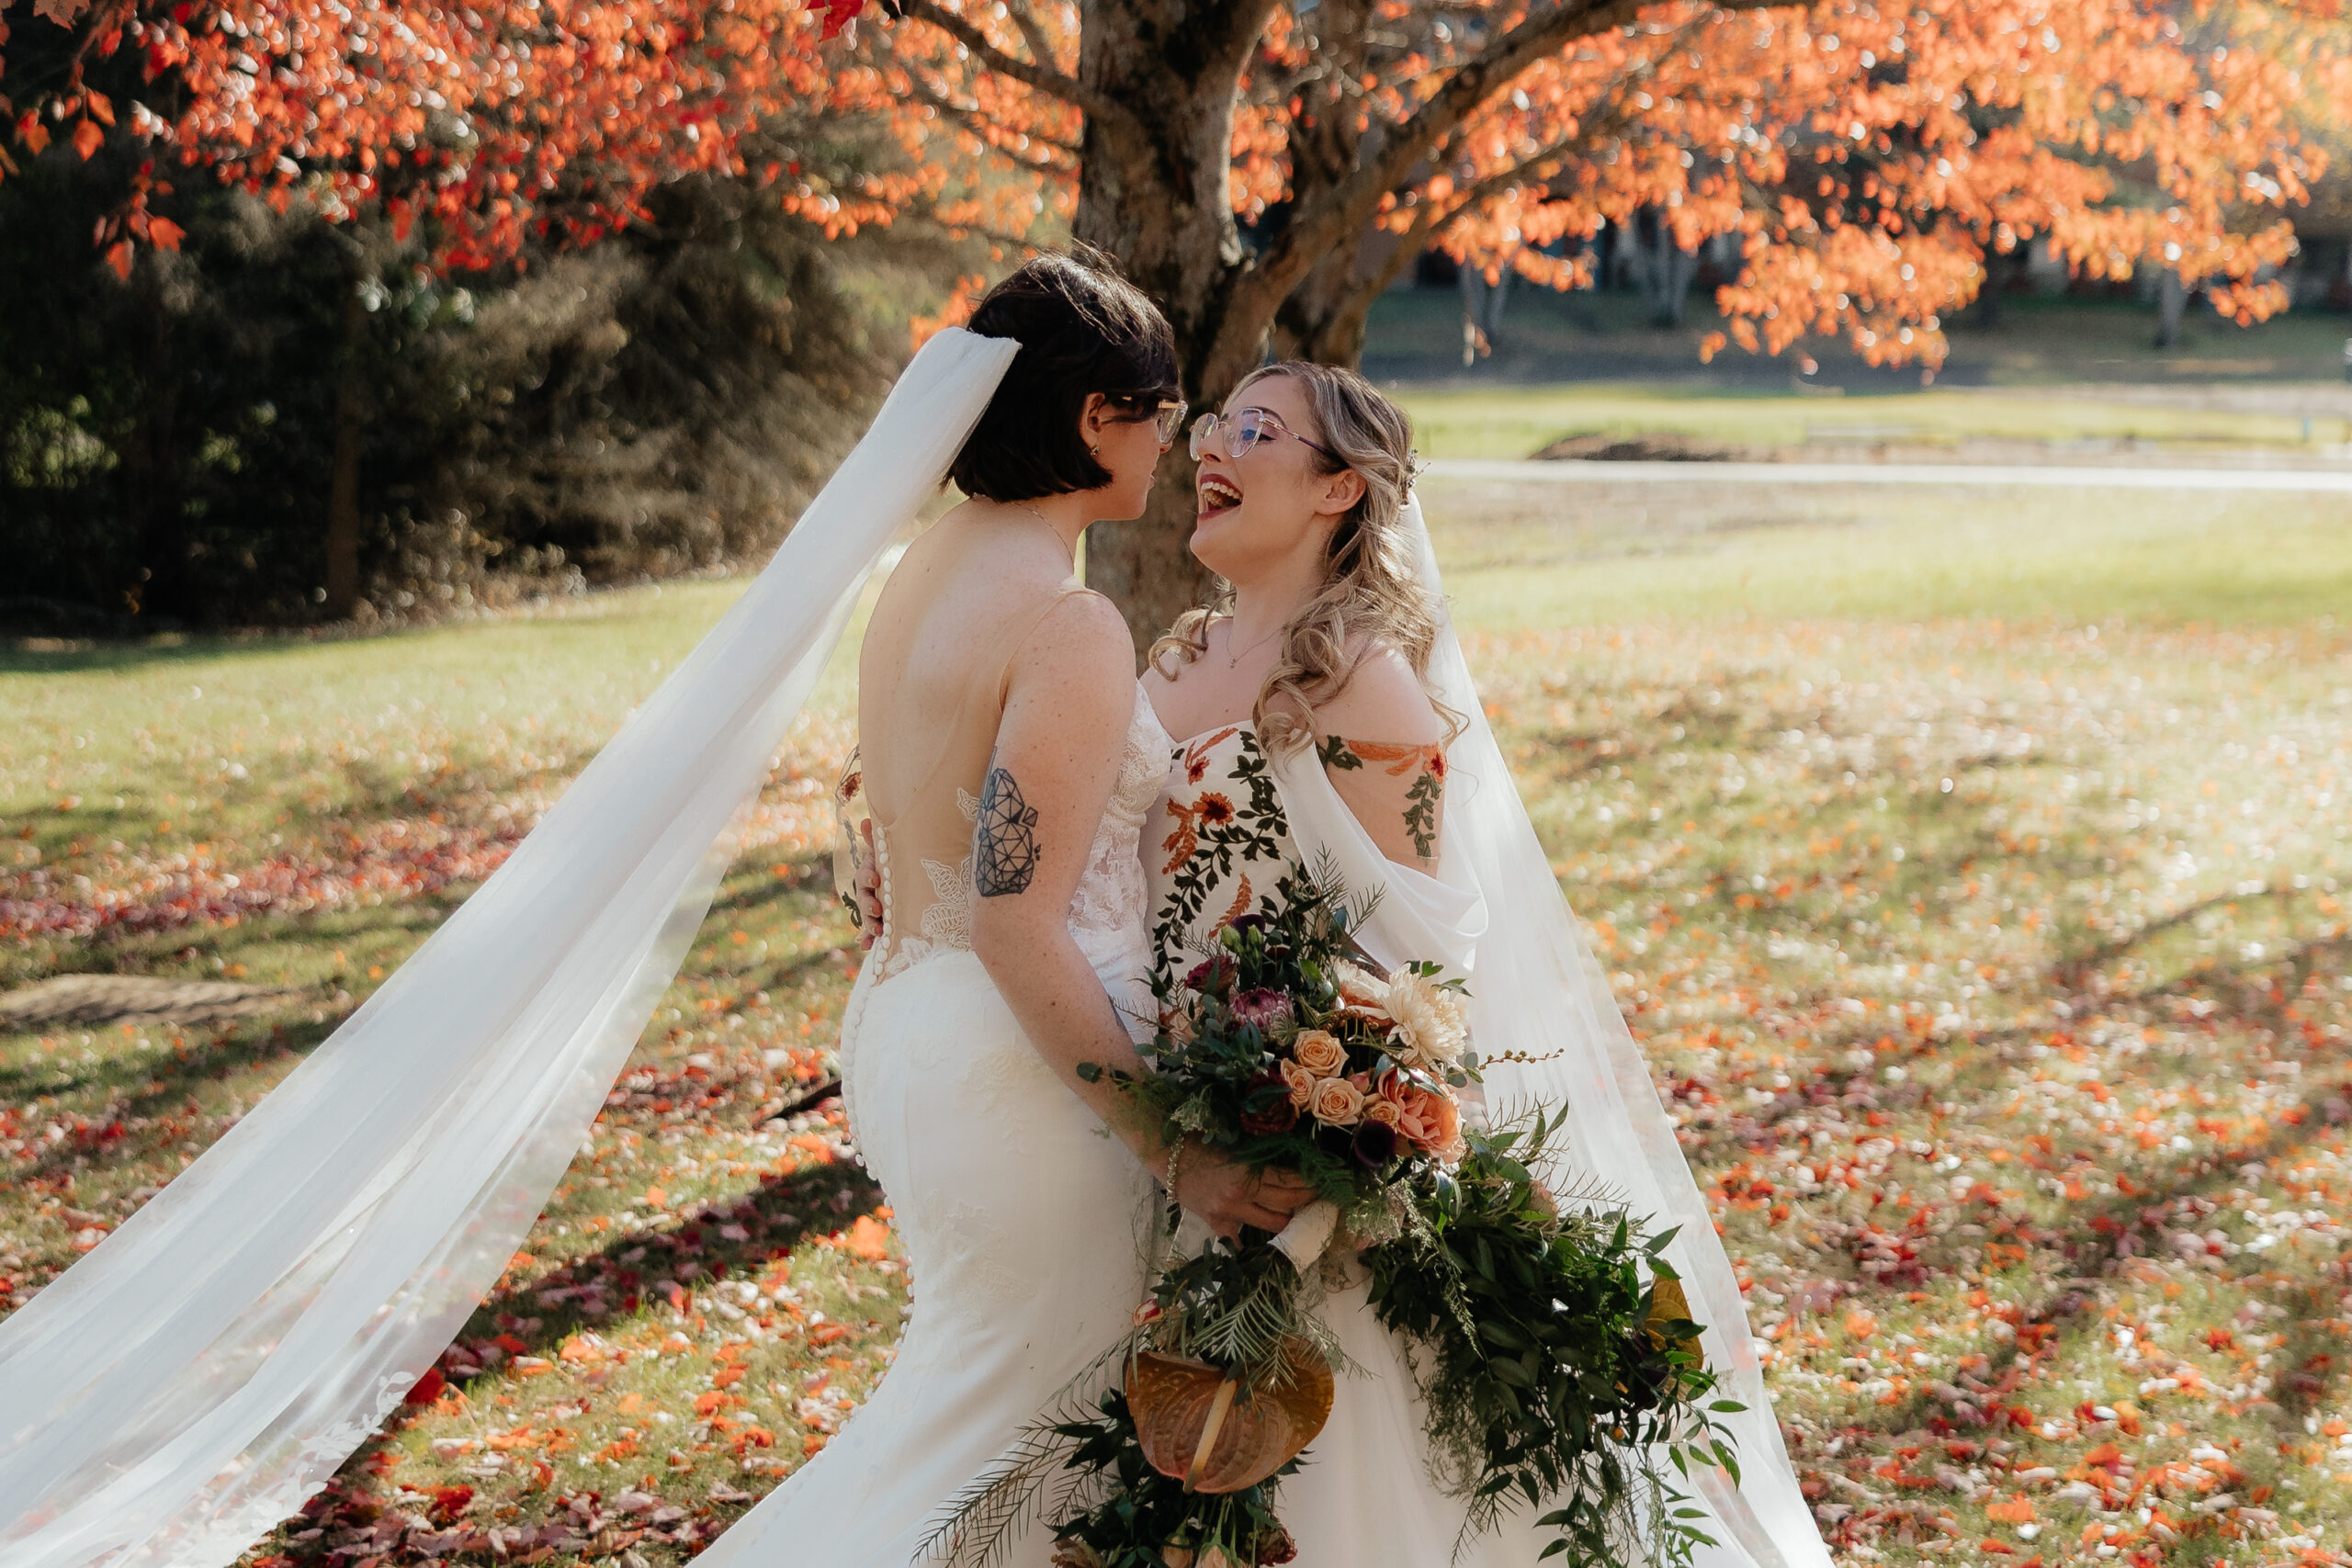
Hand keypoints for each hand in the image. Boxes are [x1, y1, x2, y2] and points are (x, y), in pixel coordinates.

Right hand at [850, 818, 883, 950]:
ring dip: (870, 925)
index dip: (868, 877)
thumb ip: (877, 840)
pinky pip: (873, 932)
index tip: (876, 879)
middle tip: (877, 910)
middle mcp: (869, 892)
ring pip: (867, 917)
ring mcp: (874, 908)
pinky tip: (868, 947)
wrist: (906, 878)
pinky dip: (869, 940)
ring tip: (878, 932)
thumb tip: (866, 820)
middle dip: (868, 906)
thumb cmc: (895, 862)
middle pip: (864, 899)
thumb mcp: (888, 851)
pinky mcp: (880, 921)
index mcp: (870, 874)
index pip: (865, 876)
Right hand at [1169, 1142, 1316, 1240]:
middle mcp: (1242, 1196)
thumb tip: (1290, 1164)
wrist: (1169, 1157)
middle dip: (1307, 1200)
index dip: (1310, 1182)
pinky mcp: (1217, 1223)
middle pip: (1287, 1203)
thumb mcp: (1236, 1148)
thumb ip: (1261, 1160)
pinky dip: (1251, 1246)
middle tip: (1321, 1197)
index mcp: (1248, 1172)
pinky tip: (1267, 1251)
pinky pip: (1237, 1242)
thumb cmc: (1202, 1144)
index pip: (1289, 1179)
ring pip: (1272, 1224)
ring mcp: (1230, 1213)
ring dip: (1290, 1221)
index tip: (1324, 1181)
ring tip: (1302, 1215)